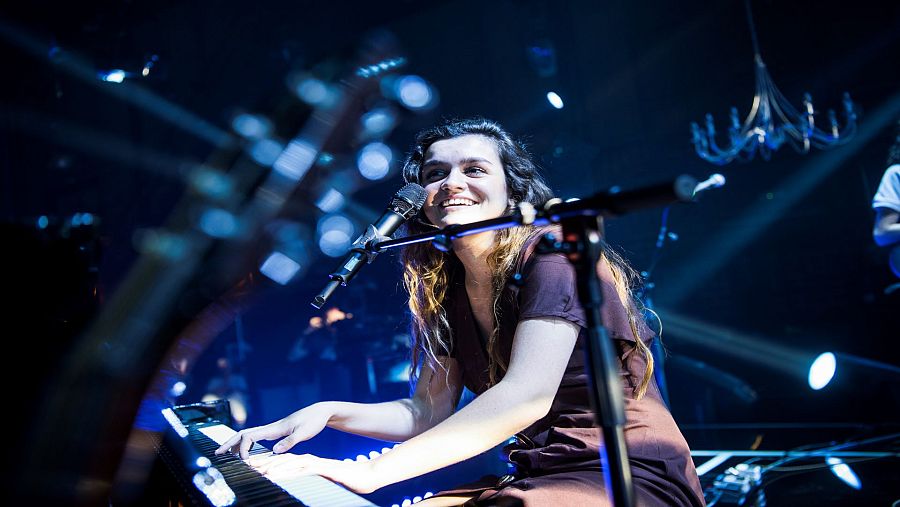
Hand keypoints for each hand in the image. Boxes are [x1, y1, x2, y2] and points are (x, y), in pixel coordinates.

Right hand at [214, 403, 331, 459]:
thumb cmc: (313, 421)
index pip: (250, 436)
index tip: (244, 461)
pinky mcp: (278, 431)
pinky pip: (257, 437)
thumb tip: (274, 451)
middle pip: (244, 434)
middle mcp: (271, 428)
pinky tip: (247, 450)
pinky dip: (247, 443)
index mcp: (274, 428)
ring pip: (249, 435)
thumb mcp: (304, 433)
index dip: (243, 448)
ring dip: (236, 443)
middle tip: (217, 453)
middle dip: (229, 443)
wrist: (320, 411)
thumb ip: (290, 441)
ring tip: (227, 454)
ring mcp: (273, 429)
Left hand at [247, 453, 382, 493]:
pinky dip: (289, 472)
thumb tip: (303, 482)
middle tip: (249, 466)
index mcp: (311, 463)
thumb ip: (315, 478)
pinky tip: (279, 475)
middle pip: (285, 460)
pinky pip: (303, 471)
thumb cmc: (350, 479)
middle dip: (267, 463)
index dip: (271, 464)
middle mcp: (312, 461)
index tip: (255, 467)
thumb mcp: (327, 479)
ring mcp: (317, 465)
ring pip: (291, 464)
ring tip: (258, 470)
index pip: (287, 462)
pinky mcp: (324, 470)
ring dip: (274, 467)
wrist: (368, 475)